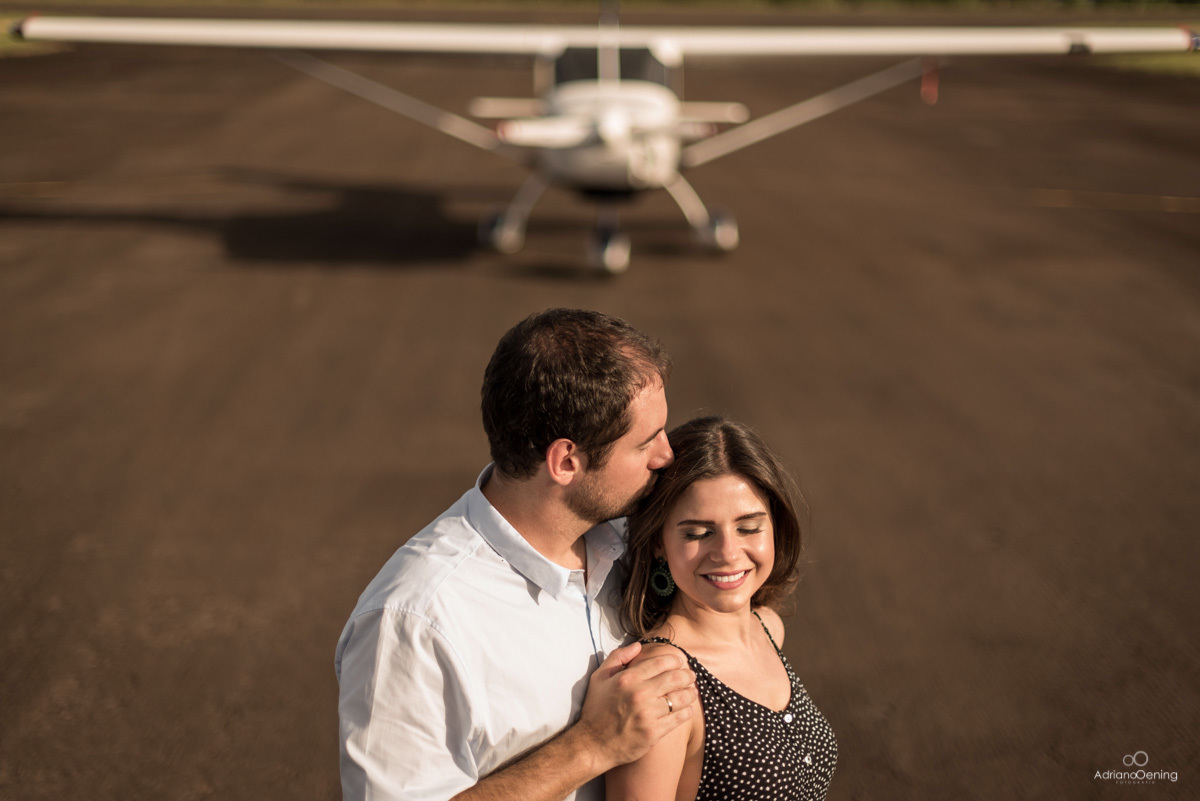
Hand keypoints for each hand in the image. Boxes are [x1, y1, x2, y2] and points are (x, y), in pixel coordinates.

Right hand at [573, 642, 696, 770]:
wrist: (592, 744)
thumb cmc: (596, 709)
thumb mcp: (599, 678)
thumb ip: (618, 657)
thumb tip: (638, 646)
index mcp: (628, 679)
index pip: (661, 663)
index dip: (675, 660)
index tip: (679, 662)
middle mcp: (640, 694)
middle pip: (675, 678)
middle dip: (687, 675)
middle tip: (691, 675)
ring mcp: (648, 714)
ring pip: (680, 698)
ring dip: (690, 693)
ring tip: (692, 691)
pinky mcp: (654, 732)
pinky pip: (678, 718)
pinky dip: (687, 711)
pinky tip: (688, 708)